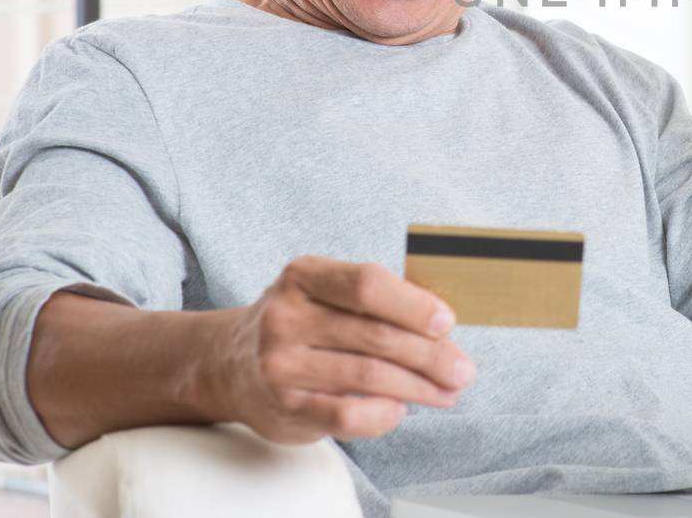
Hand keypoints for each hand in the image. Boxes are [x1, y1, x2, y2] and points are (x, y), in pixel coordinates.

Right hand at [211, 257, 474, 443]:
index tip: (448, 322)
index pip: (367, 284)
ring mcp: (280, 364)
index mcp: (303, 275)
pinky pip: (348, 416)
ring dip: (419, 387)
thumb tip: (445, 321)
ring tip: (448, 392)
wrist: (229, 364)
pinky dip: (384, 414)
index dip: (414, 304)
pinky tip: (401, 409)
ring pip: (369, 377)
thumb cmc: (301, 323)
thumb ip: (375, 300)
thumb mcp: (323, 293)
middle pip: (377, 336)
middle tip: (463, 369)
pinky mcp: (284, 407)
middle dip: (431, 356)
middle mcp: (286, 317)